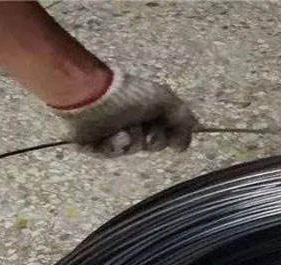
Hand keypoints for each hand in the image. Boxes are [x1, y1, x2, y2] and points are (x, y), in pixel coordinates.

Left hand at [55, 70, 198, 156]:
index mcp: (147, 112)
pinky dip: (112, 146)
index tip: (172, 138)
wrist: (89, 94)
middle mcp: (132, 122)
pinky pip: (110, 154)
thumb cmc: (127, 94)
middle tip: (144, 129)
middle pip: (151, 145)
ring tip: (121, 130)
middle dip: (150, 139)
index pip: (167, 136)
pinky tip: (111, 137)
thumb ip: (182, 116)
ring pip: (131, 150)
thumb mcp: (163, 98)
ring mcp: (113, 133)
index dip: (170, 138)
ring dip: (130, 141)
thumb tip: (191, 137)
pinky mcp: (94, 144)